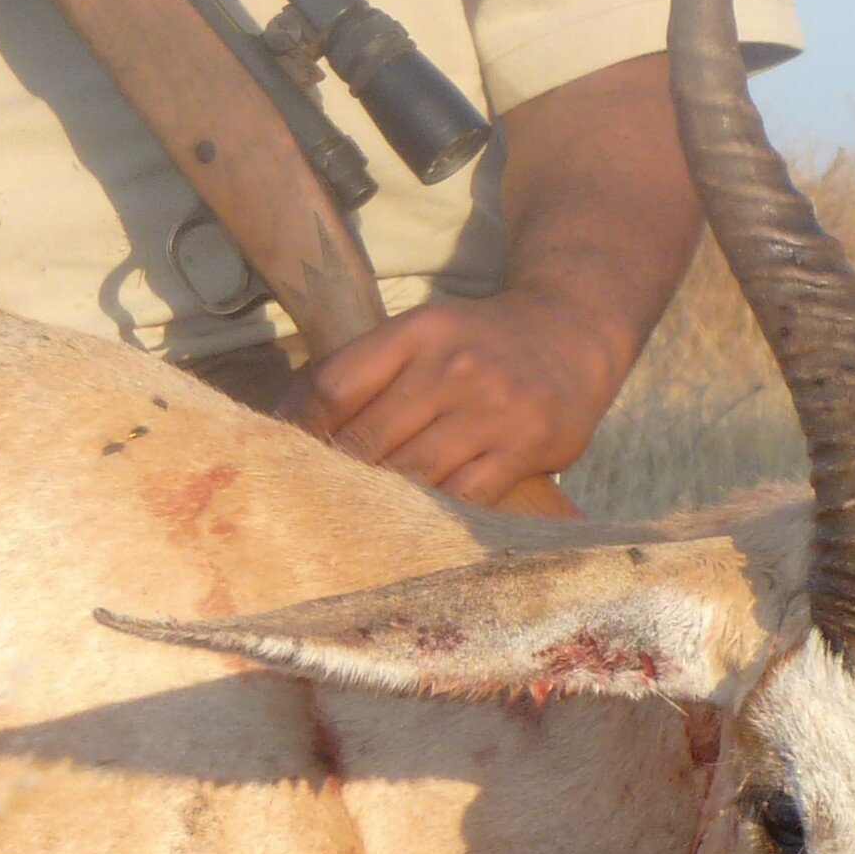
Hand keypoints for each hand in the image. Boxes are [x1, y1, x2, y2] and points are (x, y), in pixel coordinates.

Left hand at [283, 292, 613, 508]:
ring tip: (357, 519)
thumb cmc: (477, 342)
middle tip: (312, 502)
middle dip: (336, 474)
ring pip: (412, 474)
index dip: (300, 427)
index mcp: (416, 331)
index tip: (283, 456)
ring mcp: (492, 407)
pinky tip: (414, 522)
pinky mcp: (526, 446)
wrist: (571, 332)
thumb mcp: (422, 332)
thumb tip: (285, 417)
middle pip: (369, 437)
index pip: (336, 386)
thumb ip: (363, 369)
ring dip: (381, 501)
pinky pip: (464, 497)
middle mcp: (453, 366)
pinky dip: (433, 515)